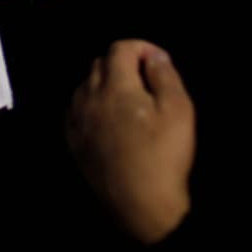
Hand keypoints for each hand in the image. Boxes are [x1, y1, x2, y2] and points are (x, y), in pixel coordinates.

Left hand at [67, 41, 193, 243]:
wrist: (142, 205)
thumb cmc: (165, 156)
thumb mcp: (178, 110)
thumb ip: (165, 75)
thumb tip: (154, 55)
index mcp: (115, 86)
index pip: (119, 49)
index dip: (140, 47)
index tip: (157, 60)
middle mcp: (89, 98)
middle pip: (99, 64)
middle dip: (122, 63)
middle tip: (146, 79)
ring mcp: (77, 121)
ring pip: (84, 86)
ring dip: (104, 83)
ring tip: (128, 98)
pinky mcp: (73, 142)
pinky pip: (75, 111)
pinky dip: (90, 105)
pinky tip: (106, 117)